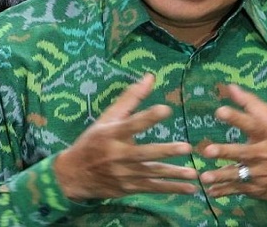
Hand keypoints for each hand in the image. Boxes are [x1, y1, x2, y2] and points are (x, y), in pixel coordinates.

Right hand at [54, 73, 197, 199]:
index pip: (132, 124)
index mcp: (112, 134)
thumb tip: (151, 77)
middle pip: (144, 153)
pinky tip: (190, 188)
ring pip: (152, 173)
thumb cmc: (93, 141)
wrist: (73, 175)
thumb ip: (130, 98)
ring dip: (174, 174)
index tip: (166, 109)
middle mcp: (118, 154)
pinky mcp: (129, 187)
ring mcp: (124, 173)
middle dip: (165, 151)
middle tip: (186, 147)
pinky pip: (153, 188)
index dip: (148, 117)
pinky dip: (172, 189)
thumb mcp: (107, 118)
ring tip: (194, 173)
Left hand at [199, 84, 266, 209]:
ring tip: (205, 177)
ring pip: (239, 175)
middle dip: (225, 152)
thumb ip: (251, 104)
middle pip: (243, 152)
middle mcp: (266, 154)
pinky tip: (211, 191)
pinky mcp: (259, 189)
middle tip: (208, 151)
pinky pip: (239, 190)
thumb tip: (230, 87)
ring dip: (221, 176)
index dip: (236, 117)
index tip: (219, 111)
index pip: (252, 124)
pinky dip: (224, 192)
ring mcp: (262, 174)